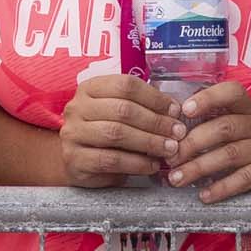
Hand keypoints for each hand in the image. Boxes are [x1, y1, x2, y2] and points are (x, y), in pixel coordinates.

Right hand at [58, 68, 181, 188]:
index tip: (175, 110)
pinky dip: (136, 163)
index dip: (155, 97)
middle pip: (123, 109)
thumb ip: (142, 108)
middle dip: (156, 122)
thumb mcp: (118, 113)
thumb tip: (174, 112)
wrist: (75, 160)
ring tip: (169, 149)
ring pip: (116, 134)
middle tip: (177, 132)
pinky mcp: (74, 159)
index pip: (126, 85)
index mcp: (90, 88)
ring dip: (149, 142)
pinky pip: (110, 160)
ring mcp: (73, 133)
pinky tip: (151, 165)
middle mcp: (77, 108)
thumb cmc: (104, 131)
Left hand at [162, 78, 250, 203]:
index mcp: (248, 110)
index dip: (208, 98)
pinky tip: (205, 194)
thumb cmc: (244, 154)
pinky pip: (246, 177)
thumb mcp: (229, 137)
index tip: (185, 110)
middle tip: (171, 158)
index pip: (232, 92)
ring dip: (199, 167)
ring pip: (231, 153)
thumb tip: (167, 135)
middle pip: (225, 127)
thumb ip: (206, 130)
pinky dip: (222, 187)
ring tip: (178, 178)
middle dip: (193, 143)